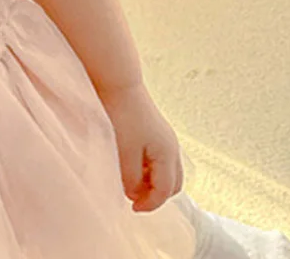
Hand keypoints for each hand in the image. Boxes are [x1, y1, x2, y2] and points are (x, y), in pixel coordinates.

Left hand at [99, 82, 182, 212]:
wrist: (117, 81)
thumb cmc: (121, 113)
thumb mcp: (124, 150)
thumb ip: (130, 176)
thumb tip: (133, 194)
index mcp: (167, 153)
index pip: (166, 190)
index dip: (150, 203)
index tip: (131, 207)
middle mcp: (171, 146)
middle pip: (172, 183)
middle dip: (155, 194)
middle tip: (132, 197)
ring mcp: (164, 137)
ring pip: (165, 170)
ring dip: (151, 181)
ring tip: (128, 180)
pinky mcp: (154, 130)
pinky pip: (157, 158)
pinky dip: (147, 168)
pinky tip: (128, 163)